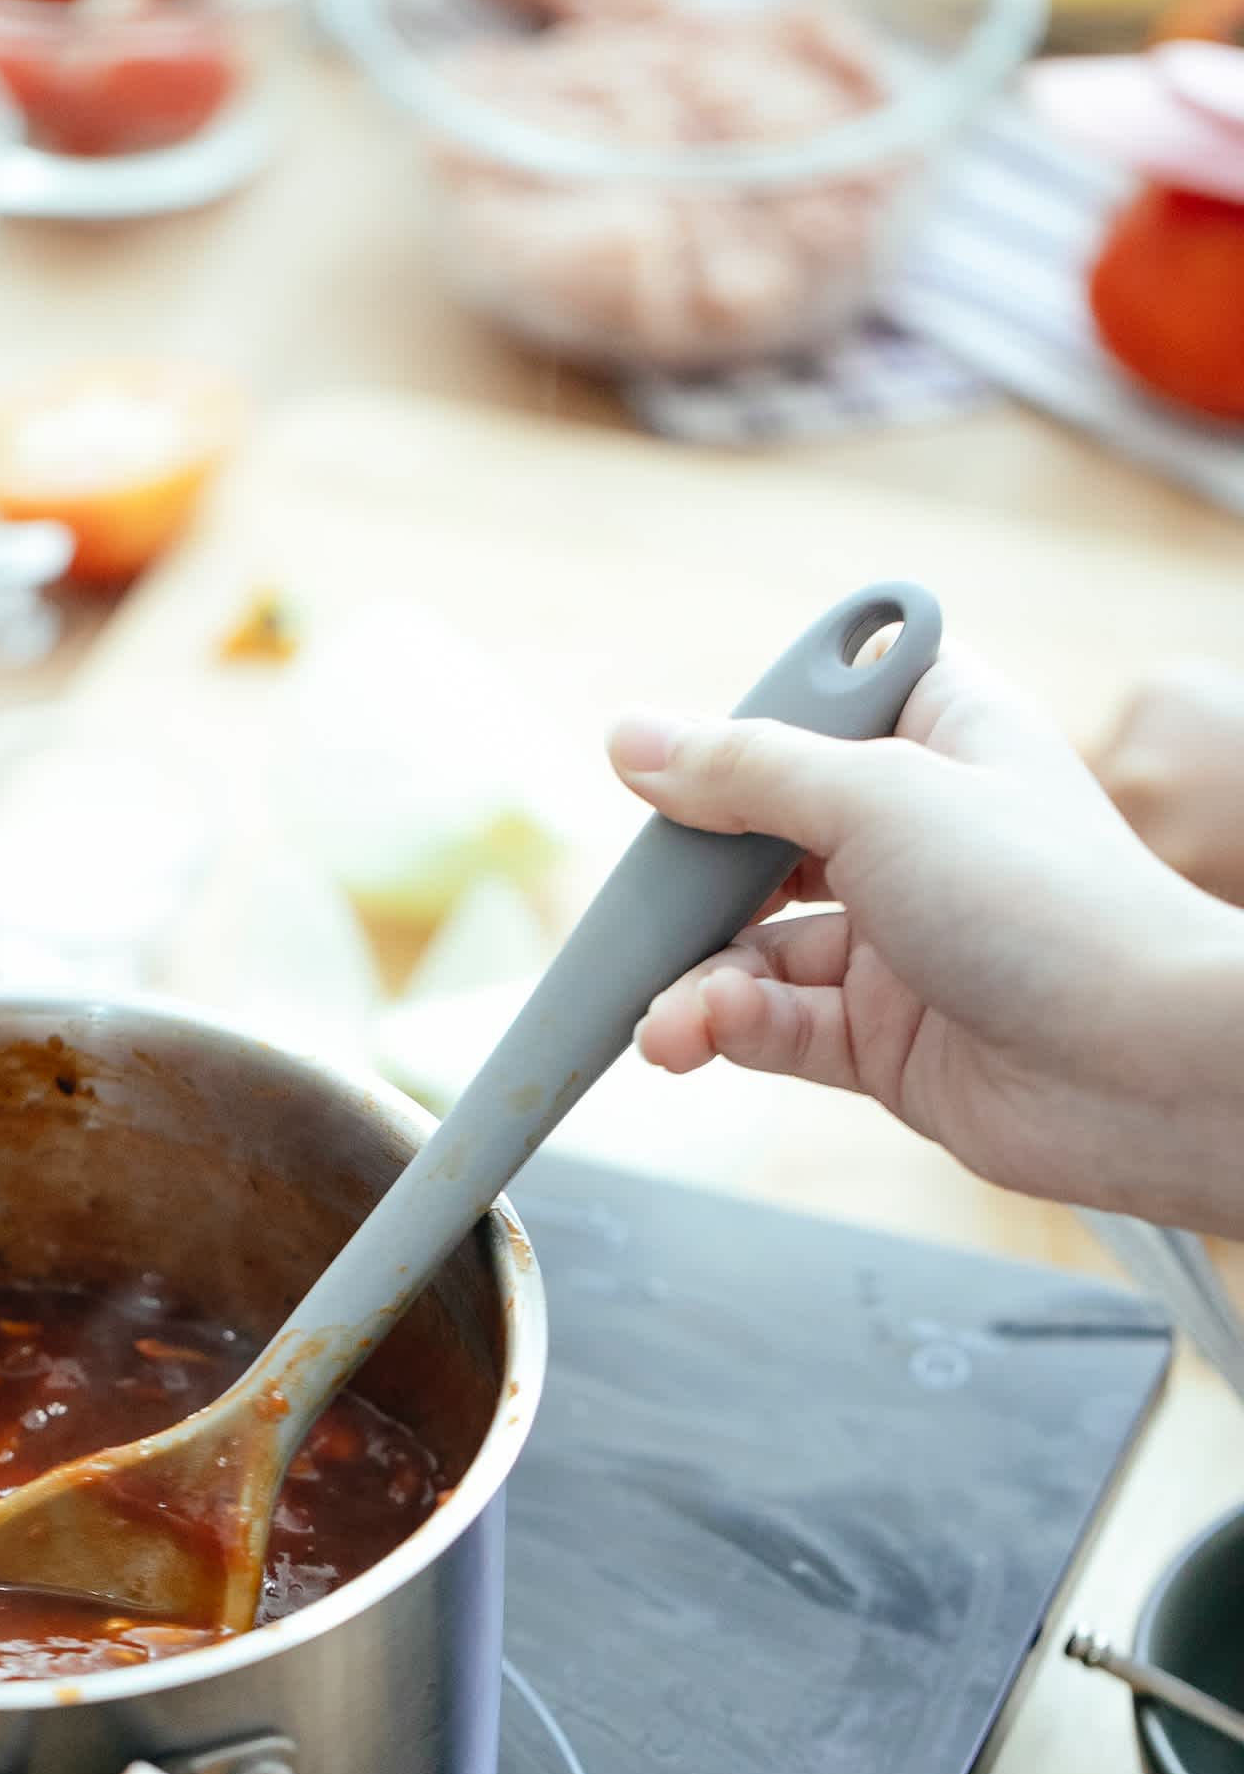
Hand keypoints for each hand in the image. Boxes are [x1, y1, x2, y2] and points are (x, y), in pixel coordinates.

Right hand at [608, 642, 1243, 1233]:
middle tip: (637, 907)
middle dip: (692, 880)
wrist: (1141, 1065)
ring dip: (698, 979)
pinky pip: (781, 1024)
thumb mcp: (875, 797)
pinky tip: (701, 1035)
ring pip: (760, 946)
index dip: (746, 730)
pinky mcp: (889, 1040)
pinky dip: (732, 1029)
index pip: (822, 707)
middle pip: (765, 836)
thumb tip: (631, 739)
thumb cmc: (1042, 900)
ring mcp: (904, 941)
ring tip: (663, 1019)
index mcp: (940, 735)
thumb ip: (744, 773)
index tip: (665, 763)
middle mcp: (919, 834)